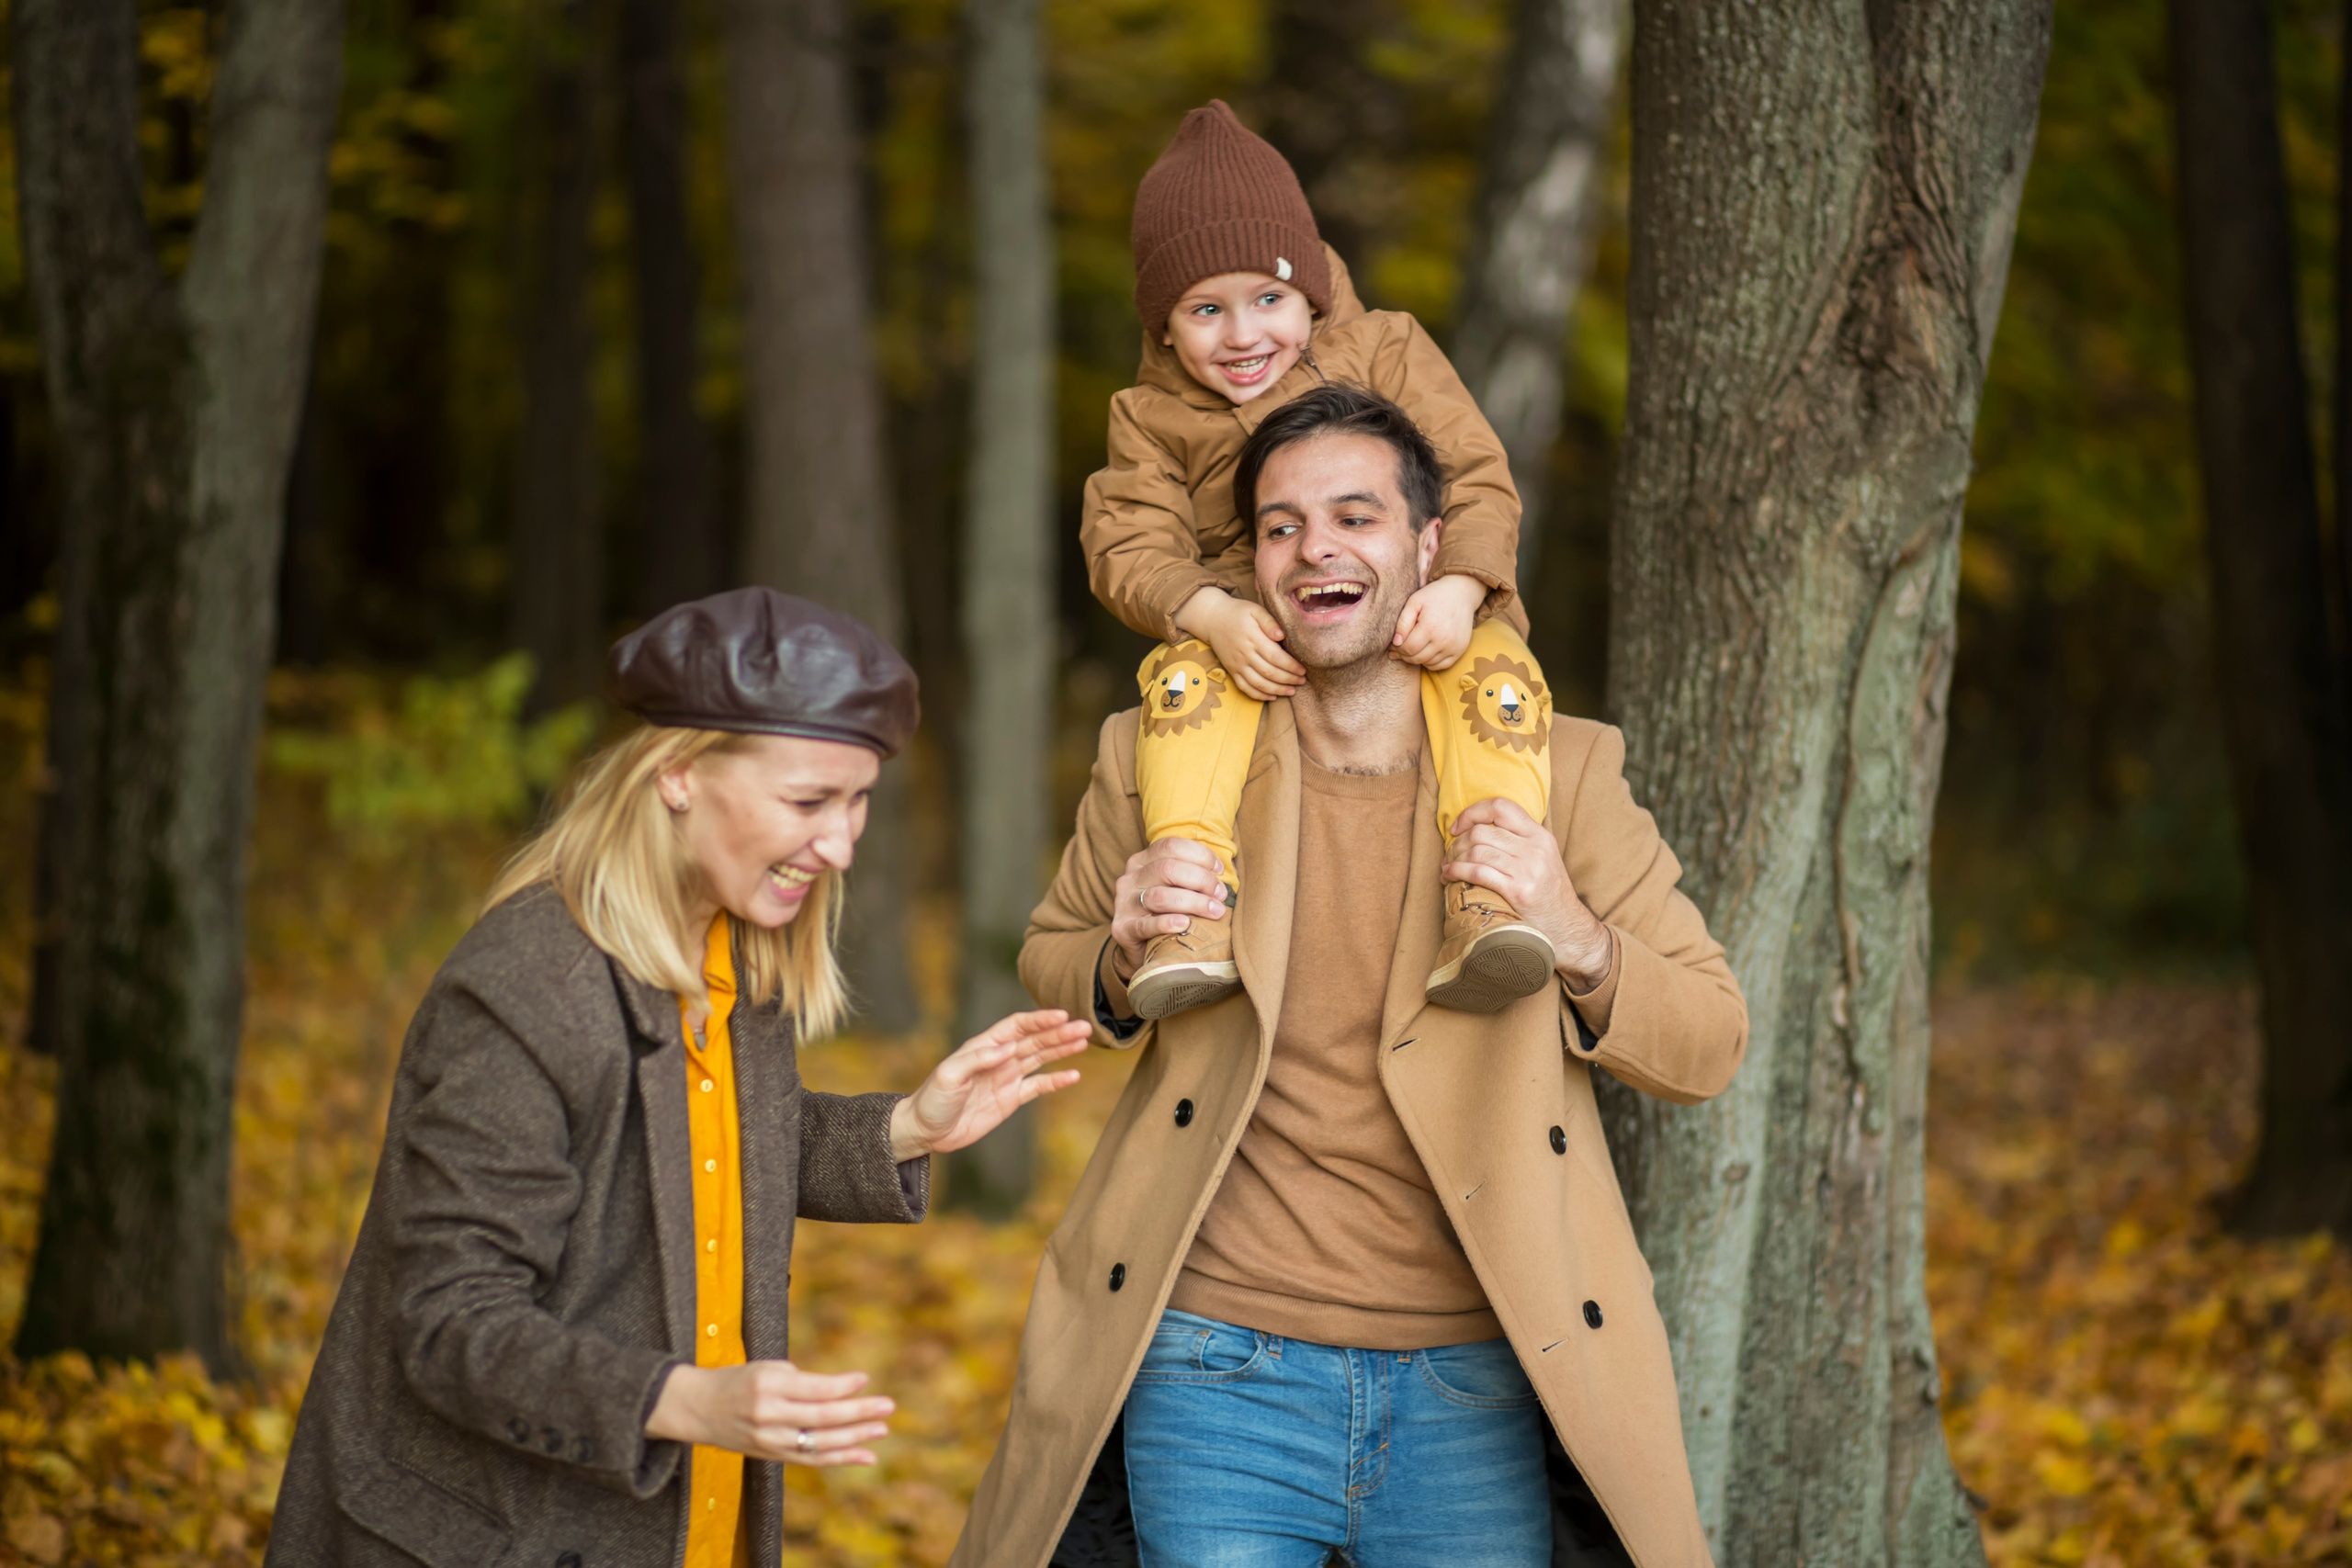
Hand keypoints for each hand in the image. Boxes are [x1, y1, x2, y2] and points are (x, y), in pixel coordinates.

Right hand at [644, 1360, 892, 1466]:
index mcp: (766, 1386)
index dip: (841, 1386)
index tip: (865, 1379)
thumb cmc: (738, 1380)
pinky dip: (840, 1458)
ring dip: (855, 1438)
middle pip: (820, 1418)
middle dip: (857, 1413)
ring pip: (819, 1444)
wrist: (698, 1408)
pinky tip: (865, 1454)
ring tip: (882, 1429)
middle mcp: (768, 1416)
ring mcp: (770, 1440)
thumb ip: (801, 1381)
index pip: (811, 1390)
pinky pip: (811, 1459)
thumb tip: (842, 1392)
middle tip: (888, 1406)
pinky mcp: (772, 1456)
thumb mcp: (765, 1369)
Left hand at [889, 1011, 1089, 1160]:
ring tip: (1084, 1041)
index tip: (1061, 1015)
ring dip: (1062, 1049)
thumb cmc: (932, 1099)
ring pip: (1040, 1058)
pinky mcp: (1010, 1099)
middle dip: (1059, 1033)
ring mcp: (1006, 1078)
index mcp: (984, 1046)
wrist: (927, 1131)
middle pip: (1035, 1040)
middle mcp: (999, 1058)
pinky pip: (1038, 1086)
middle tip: (1084, 1027)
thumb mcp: (950, 1075)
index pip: (1017, 1026)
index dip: (1039, 1019)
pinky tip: (1073, 1075)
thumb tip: (1009, 1048)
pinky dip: (1056, 1081)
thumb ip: (978, 1059)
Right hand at [1109, 836, 1229, 976]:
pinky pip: (1145, 924)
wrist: (1141, 952)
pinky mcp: (1122, 928)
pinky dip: (1167, 923)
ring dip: (1194, 902)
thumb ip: (1193, 875)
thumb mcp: (1176, 889)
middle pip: (1167, 869)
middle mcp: (1130, 878)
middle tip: (1220, 896)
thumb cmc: (1167, 914)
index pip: (1170, 846)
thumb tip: (1223, 871)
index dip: (1200, 855)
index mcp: (1143, 861)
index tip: (1220, 871)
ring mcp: (1124, 903)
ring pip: (1160, 896)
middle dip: (1201, 880)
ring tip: (1215, 912)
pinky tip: (1185, 924)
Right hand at [1177, 587, 1304, 699]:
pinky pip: (1245, 688)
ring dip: (1276, 690)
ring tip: (1291, 691)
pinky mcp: (1231, 671)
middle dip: (1288, 679)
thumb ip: (1269, 621)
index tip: (1303, 670)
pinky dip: (1258, 695)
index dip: (1291, 666)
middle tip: (1302, 681)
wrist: (1212, 619)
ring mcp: (1237, 664)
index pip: (1275, 657)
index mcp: (1253, 638)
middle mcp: (1244, 654)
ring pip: (1258, 683)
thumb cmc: (1238, 613)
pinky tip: (1272, 697)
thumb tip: (1281, 635)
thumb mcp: (1255, 610)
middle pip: (1269, 673)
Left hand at [1391, 573, 1485, 669]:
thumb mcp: (1414, 602)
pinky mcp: (1460, 650)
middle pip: (1416, 658)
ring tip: (1413, 647)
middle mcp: (1443, 640)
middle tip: (1400, 647)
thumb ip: (1402, 623)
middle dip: (1404, 655)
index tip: (1394, 643)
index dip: (1397, 648)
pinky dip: (1431, 662)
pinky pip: (1441, 666)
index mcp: (1430, 627)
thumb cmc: (1434, 596)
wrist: (1461, 593)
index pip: (1407, 649)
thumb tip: (1396, 643)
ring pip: (1427, 663)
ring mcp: (1453, 647)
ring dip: (1417, 658)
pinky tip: (1426, 651)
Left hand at [1442, 798, 1612, 989]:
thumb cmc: (1548, 894)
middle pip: (1482, 830)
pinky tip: (1449, 877)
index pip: (1500, 806)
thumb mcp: (1542, 858)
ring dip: (1454, 858)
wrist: (1568, 928)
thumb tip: (1477, 829)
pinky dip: (1456, 872)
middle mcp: (1535, 848)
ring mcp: (1528, 869)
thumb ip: (1518, 841)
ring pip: (1476, 850)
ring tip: (1448, 868)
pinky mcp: (1518, 891)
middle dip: (1458, 842)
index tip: (1457, 827)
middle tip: (1450, 855)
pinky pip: (1477, 872)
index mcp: (1540, 835)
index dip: (1472, 812)